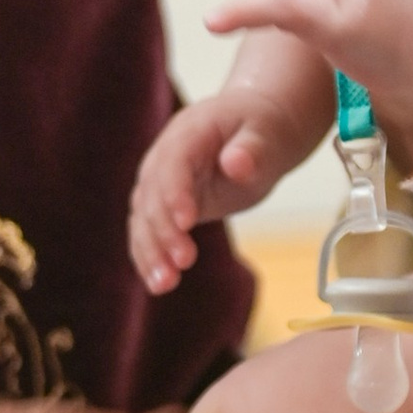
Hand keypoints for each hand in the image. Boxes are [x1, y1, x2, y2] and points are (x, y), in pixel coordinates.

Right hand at [130, 99, 283, 293]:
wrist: (258, 130)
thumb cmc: (265, 127)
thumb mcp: (268, 133)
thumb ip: (252, 149)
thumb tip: (236, 164)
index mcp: (189, 132)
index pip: (173, 163)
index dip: (176, 192)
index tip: (188, 222)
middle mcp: (164, 157)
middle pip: (152, 195)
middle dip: (164, 231)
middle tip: (183, 262)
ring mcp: (161, 182)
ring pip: (144, 218)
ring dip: (151, 251)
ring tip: (164, 284)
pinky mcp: (165, 205)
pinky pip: (149, 232)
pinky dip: (151, 257)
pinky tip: (158, 284)